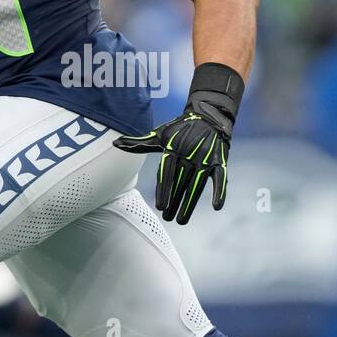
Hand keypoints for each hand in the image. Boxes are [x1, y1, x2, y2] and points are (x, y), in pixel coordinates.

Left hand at [114, 106, 229, 223]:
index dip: (164, 190)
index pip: (167, 173)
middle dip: (174, 202)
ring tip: (181, 220)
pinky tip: (216, 207)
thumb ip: (139, 143)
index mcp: (173, 148)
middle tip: (167, 218)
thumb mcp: (159, 134)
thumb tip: (115, 144)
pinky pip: (220, 178)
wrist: (208, 116)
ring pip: (197, 185)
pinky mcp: (220, 161)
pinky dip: (220, 191)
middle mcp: (189, 153)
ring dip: (190, 204)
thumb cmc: (179, 129)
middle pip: (180, 183)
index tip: (160, 207)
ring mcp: (205, 158)